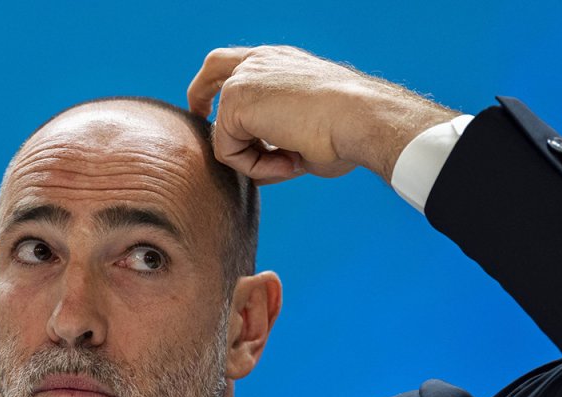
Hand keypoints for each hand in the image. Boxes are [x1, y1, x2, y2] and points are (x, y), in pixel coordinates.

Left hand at [187, 46, 456, 184]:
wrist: (362, 118)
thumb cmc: (349, 129)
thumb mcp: (306, 132)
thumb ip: (276, 142)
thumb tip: (258, 169)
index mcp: (281, 61)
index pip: (238, 64)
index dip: (218, 86)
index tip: (211, 109)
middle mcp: (259, 61)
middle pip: (212, 70)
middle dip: (199, 97)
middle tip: (200, 118)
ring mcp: (243, 79)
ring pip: (225, 135)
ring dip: (255, 161)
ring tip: (293, 162)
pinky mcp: (234, 103)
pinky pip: (228, 154)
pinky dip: (256, 168)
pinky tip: (289, 162)